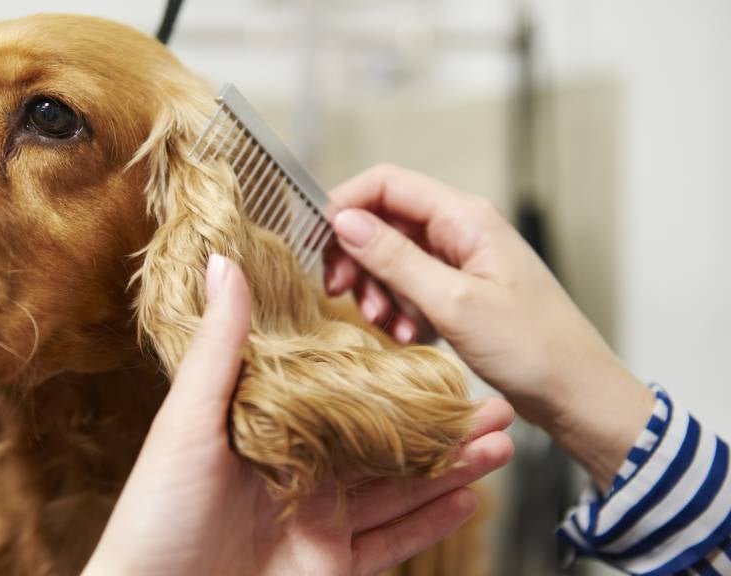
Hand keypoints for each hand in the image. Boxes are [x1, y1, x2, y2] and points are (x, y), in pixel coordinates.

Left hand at [83, 255, 514, 575]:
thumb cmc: (155, 513)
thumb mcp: (187, 421)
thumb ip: (218, 348)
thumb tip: (223, 265)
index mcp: (267, 432)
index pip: (342, 396)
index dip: (389, 378)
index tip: (432, 356)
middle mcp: (299, 474)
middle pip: (382, 444)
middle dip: (438, 425)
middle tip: (489, 403)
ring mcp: (318, 522)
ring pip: (398, 490)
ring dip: (449, 467)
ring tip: (498, 443)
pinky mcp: (330, 567)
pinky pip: (390, 543)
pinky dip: (430, 521)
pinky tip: (466, 497)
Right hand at [324, 163, 653, 487]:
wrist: (576, 393)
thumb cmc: (531, 347)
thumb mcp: (452, 302)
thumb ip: (395, 258)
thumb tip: (344, 221)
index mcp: (465, 217)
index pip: (387, 183)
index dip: (346, 205)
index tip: (319, 243)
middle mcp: (461, 230)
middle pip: (385, 221)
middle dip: (357, 256)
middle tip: (341, 293)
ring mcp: (461, 261)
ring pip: (393, 258)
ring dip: (378, 289)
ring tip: (385, 324)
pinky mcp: (460, 291)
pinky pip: (412, 287)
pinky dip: (400, 308)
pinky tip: (409, 336)